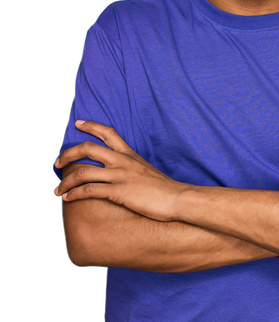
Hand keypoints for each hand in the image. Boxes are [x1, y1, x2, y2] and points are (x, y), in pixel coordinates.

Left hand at [54, 120, 182, 220]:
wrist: (178, 198)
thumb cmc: (166, 189)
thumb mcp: (148, 171)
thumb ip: (133, 168)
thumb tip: (124, 173)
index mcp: (130, 155)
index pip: (108, 132)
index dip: (90, 126)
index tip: (78, 124)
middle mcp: (122, 162)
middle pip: (87, 148)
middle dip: (67, 154)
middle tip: (57, 163)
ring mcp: (119, 176)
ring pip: (83, 172)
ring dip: (66, 181)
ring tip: (57, 189)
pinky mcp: (118, 192)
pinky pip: (89, 190)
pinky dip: (74, 194)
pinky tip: (68, 198)